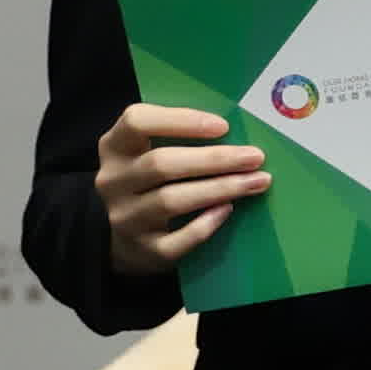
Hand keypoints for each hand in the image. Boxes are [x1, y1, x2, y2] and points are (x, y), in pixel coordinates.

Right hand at [93, 100, 263, 275]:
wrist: (130, 240)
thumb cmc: (152, 184)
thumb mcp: (150, 154)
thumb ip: (180, 139)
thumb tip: (238, 134)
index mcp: (115, 147)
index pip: (137, 122)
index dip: (180, 120)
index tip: (223, 126)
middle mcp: (113, 181)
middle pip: (161, 163)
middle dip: (214, 159)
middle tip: (255, 157)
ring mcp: (125, 217)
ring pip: (171, 200)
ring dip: (220, 188)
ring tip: (257, 182)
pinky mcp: (143, 249)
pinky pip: (178, 239)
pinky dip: (206, 224)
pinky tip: (227, 210)